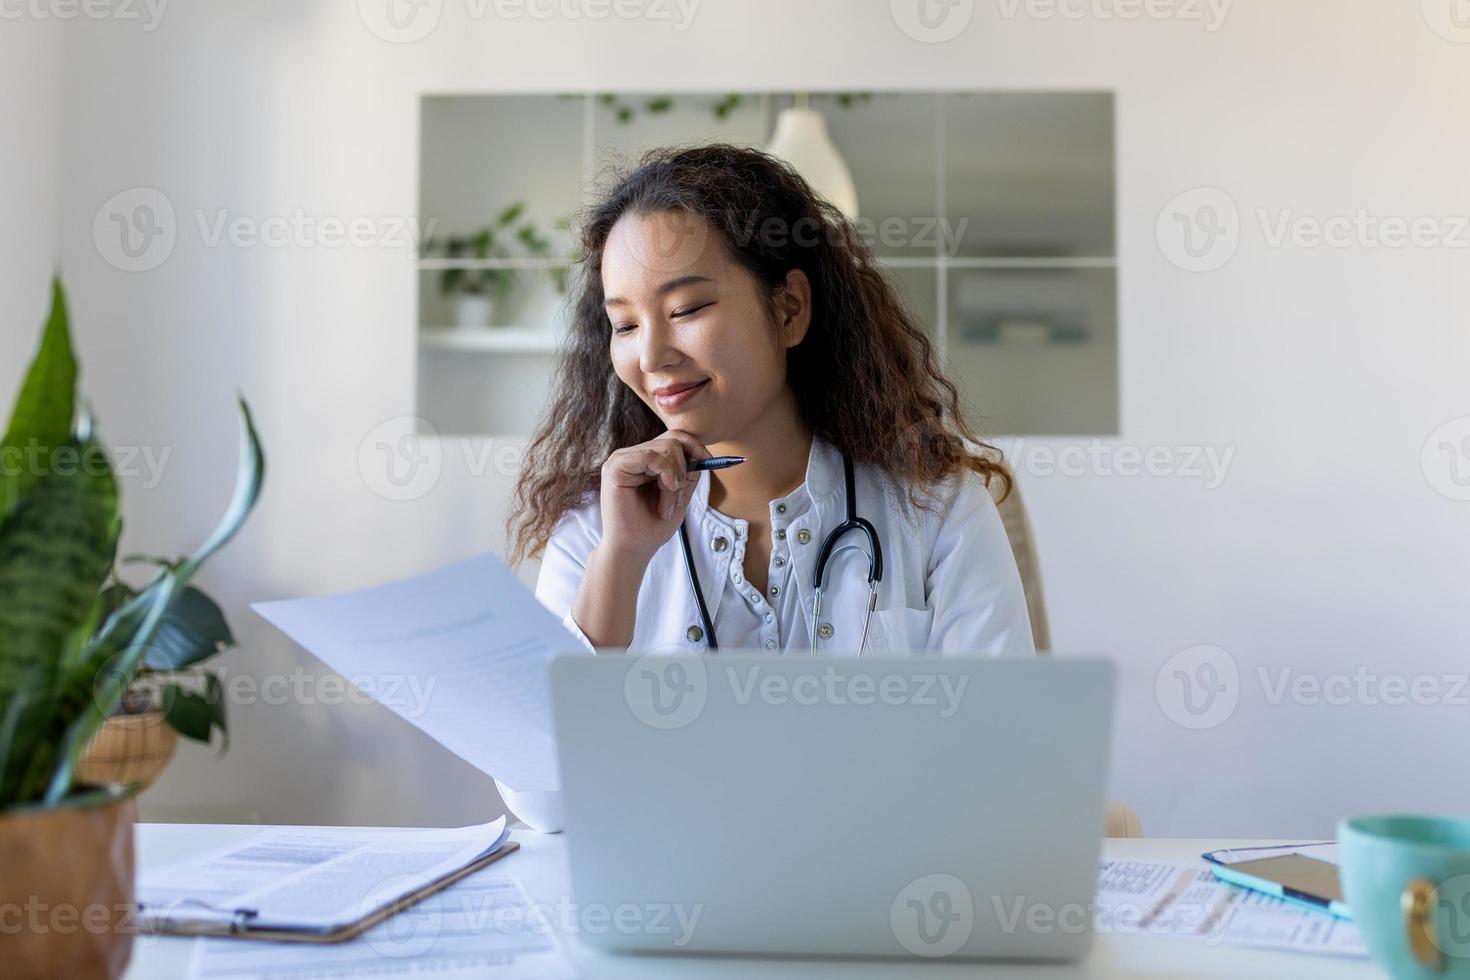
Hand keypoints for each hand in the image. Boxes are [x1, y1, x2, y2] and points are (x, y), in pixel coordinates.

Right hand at [597, 430, 709, 562]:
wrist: (633, 550)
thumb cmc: (652, 527)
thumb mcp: (678, 495)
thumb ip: (687, 473)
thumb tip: (700, 453)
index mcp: (642, 460)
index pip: (672, 437)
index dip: (694, 446)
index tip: (709, 462)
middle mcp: (630, 456)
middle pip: (671, 439)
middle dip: (684, 468)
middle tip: (679, 494)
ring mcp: (620, 460)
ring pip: (665, 448)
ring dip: (675, 478)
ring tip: (668, 503)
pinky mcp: (615, 468)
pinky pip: (651, 456)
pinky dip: (666, 475)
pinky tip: (664, 492)